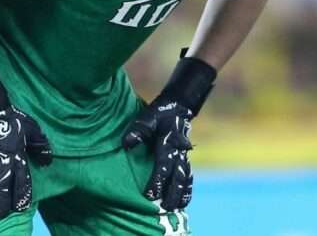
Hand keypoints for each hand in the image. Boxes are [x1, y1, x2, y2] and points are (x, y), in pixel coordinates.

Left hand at [122, 96, 194, 210]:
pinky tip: (183, 202)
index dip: (157, 181)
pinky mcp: (186, 158)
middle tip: (165, 208)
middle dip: (172, 193)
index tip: (150, 196)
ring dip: (181, 194)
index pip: (163, 166)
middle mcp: (178, 152)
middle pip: (178, 177)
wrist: (178, 107)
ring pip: (186, 179)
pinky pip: (189, 177)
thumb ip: (138, 131)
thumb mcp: (146, 118)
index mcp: (168, 143)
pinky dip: (187, 190)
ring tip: (175, 209)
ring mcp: (184, 156)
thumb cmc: (158, 114)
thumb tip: (126, 144)